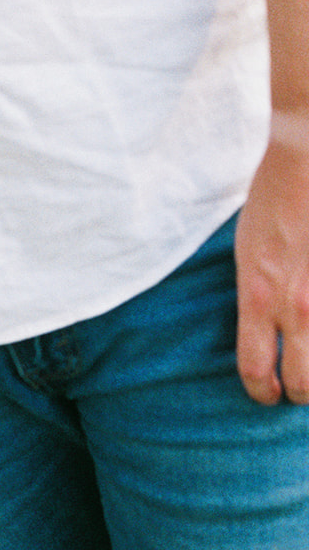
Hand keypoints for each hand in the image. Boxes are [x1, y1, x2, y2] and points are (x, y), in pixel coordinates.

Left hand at [234, 120, 308, 404]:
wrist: (307, 154)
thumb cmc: (274, 197)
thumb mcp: (246, 252)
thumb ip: (256, 295)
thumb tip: (262, 324)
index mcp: (259, 297)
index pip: (254, 369)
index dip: (260, 392)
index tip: (266, 396)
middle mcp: (298, 304)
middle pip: (304, 382)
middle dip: (300, 392)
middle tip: (299, 390)